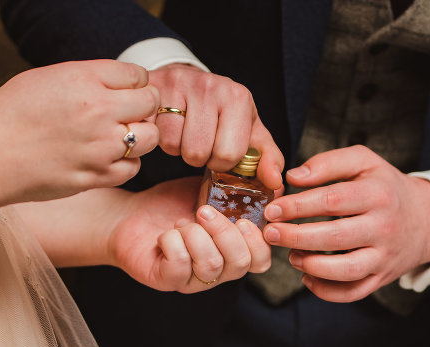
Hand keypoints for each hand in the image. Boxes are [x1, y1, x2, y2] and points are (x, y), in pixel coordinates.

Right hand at [0, 60, 160, 204]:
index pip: (138, 75)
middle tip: (127, 113)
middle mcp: (99, 111)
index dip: (134, 83)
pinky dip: (126, 163)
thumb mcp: (48, 78)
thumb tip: (122, 84)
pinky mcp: (97, 176)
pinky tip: (107, 158)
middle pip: (151, 103)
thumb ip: (89, 78)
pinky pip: (133, 168)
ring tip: (117, 136)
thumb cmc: (11, 113)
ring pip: (150, 137)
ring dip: (140, 136)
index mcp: (85, 79)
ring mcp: (101, 146)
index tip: (124, 91)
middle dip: (143, 106)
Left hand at [101, 178, 270, 291]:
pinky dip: (173, 241)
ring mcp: (193, 280)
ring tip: (180, 223)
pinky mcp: (168, 280)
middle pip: (239, 264)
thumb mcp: (210, 189)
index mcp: (232, 251)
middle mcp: (217, 271)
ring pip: (211, 265)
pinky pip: (181, 265)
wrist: (130, 214)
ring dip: (195, 235)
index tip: (243, 219)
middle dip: (224, 232)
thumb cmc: (172, 203)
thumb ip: (239, 185)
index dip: (258, 243)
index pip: (261, 261)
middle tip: (203, 211)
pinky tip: (167, 234)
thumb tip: (272, 180)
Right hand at [147, 64, 283, 190]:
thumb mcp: (249, 132)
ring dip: (178, 149)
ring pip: (174, 145)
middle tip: (200, 143)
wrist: (187, 81)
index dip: (221, 163)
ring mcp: (181, 83)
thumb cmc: (221, 114)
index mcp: (239, 98)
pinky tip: (168, 126)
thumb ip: (267, 159)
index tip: (219, 150)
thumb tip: (275, 182)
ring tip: (184, 133)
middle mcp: (211, 86)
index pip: (228, 154)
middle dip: (198, 158)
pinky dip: (159, 139)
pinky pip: (154, 134)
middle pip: (199, 153)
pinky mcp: (155, 87)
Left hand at [261, 145, 429, 301]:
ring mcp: (384, 256)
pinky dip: (326, 291)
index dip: (298, 206)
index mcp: (377, 194)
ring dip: (312, 266)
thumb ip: (328, 163)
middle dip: (297, 236)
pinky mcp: (382, 278)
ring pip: (346, 270)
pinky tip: (307, 277)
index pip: (333, 200)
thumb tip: (293, 177)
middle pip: (336, 236)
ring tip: (292, 256)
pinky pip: (353, 292)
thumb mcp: (364, 162)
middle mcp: (383, 227)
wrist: (425, 219)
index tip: (273, 209)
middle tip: (271, 233)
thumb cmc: (384, 187)